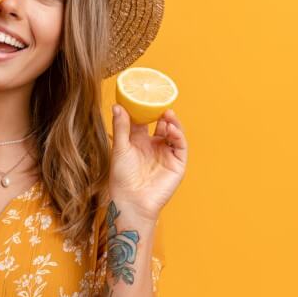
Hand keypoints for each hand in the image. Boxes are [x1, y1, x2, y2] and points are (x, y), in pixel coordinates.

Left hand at [108, 106, 188, 220]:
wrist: (131, 201)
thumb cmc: (121, 178)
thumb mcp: (120, 148)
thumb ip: (121, 127)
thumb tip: (117, 106)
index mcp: (138, 142)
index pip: (145, 121)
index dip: (145, 109)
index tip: (144, 96)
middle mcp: (153, 146)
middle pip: (161, 125)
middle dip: (162, 114)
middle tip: (160, 103)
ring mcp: (166, 154)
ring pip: (173, 133)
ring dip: (172, 122)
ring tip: (167, 114)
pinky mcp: (176, 164)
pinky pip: (180, 146)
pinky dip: (178, 136)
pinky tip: (172, 129)